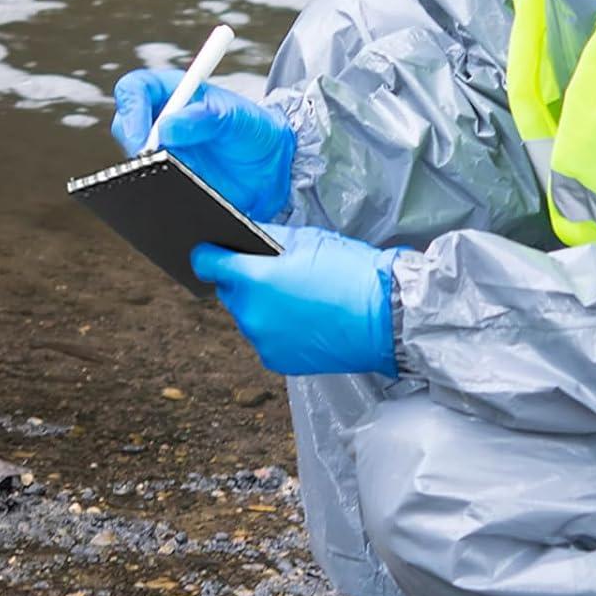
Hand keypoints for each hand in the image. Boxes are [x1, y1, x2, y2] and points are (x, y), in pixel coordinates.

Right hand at [111, 68, 295, 222]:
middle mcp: (162, 120)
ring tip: (173, 180)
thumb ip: (204, 118)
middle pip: (125, 127)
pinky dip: (157, 190)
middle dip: (135, 145)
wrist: (274, 168)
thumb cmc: (256, 131)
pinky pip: (150, 184)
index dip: (130, 109)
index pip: (134, 90)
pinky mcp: (168, 178)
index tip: (144, 137)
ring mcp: (163, 151)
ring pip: (134, 160)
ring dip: (145, 170)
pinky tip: (177, 195)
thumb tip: (165, 129)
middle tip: (153, 163)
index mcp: (175, 93)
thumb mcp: (237, 118)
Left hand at [191, 225, 401, 378]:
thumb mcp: (310, 239)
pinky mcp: (277, 361)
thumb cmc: (353, 273)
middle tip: (280, 275)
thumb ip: (268, 237)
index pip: (207, 262)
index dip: (210, 253)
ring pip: (249, 316)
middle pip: (230, 291)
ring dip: (263, 307)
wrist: (387, 318)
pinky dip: (278, 330)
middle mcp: (251, 313)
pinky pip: (266, 338)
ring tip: (299, 299)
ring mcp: (263, 340)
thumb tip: (244, 234)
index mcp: (254, 278)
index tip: (214, 251)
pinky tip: (305, 320)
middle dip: (246, 281)